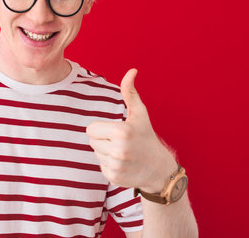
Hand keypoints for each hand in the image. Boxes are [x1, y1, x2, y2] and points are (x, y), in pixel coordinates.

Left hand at [86, 69, 176, 191]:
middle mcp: (119, 151)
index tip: (115, 130)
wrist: (158, 168)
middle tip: (120, 141)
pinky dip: (108, 164)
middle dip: (102, 139)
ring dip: (104, 151)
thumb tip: (131, 70)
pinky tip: (122, 162)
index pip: (90, 128)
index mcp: (122, 132)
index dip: (101, 128)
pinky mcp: (113, 177)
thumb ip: (130, 92)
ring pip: (95, 153)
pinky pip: (99, 165)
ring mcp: (116, 166)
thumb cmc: (146, 136)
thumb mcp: (139, 113)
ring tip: (122, 151)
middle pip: (91, 140)